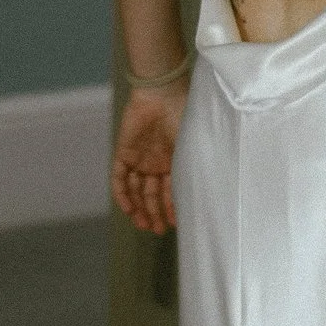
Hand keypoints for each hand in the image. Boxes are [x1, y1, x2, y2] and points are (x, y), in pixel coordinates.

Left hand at [111, 82, 182, 234]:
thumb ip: (193, 170)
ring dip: (139, 208)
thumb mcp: (193, 148)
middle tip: (157, 231)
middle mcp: (156, 162)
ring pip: (136, 189)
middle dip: (154, 213)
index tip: (174, 225)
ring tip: (143, 225)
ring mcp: (139, 158)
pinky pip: (119, 177)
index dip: (171, 208)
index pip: (171, 191)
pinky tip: (128, 209)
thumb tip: (206, 197)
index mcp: (174, 160)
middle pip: (152, 194)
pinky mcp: (123, 152)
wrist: (163, 94)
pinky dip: (122, 194)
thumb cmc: (184, 117)